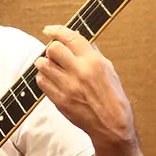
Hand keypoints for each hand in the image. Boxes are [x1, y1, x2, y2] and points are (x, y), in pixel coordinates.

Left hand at [34, 25, 136, 147]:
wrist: (111, 126)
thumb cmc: (114, 98)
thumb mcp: (109, 71)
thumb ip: (94, 54)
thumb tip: (80, 39)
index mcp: (93, 62)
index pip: (70, 37)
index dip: (56, 30)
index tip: (49, 30)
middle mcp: (79, 72)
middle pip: (52, 49)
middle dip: (52, 49)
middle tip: (55, 54)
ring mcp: (67, 87)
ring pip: (43, 65)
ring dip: (45, 63)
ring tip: (52, 68)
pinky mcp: (59, 100)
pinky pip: (42, 82)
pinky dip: (44, 78)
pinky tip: (52, 80)